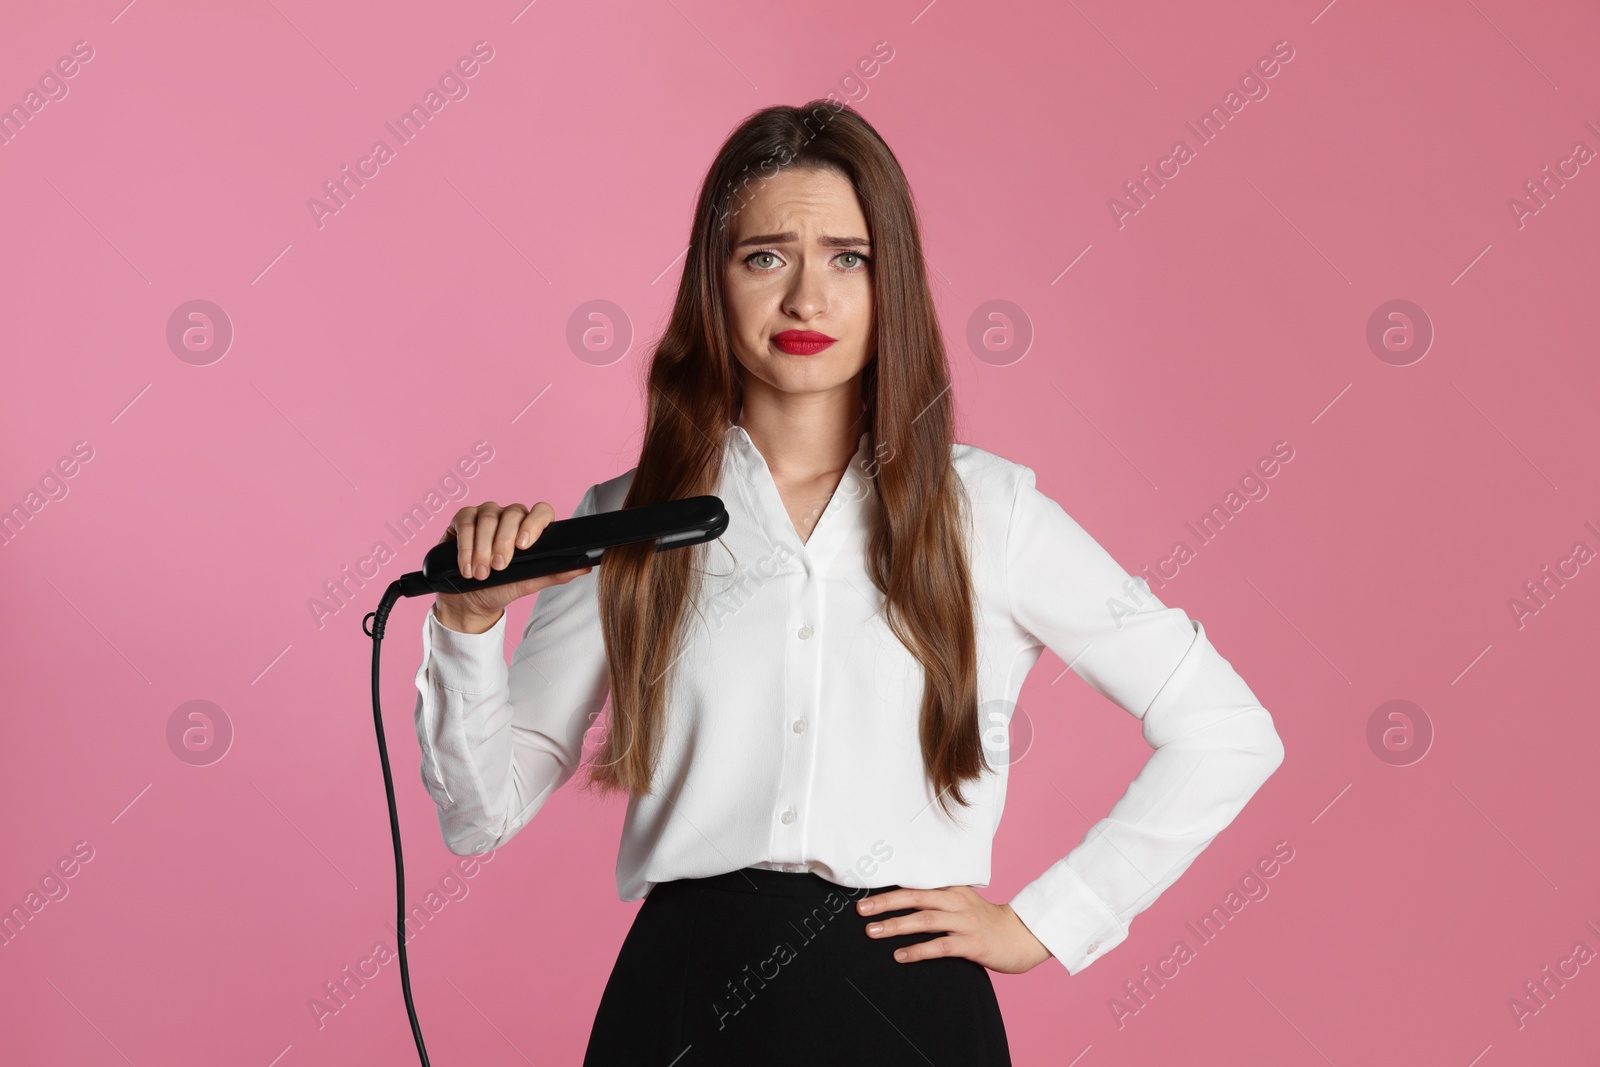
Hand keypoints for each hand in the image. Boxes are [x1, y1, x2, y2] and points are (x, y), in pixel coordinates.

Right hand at [433, 500, 591, 633]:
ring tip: (481, 574)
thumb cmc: (502, 587)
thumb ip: (554, 573)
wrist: (471, 600)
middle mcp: (510, 516)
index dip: (534, 524)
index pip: (541, 511)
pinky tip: (467, 566)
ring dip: (482, 548)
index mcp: (531, 527)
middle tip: (498, 567)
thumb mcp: (528, 583)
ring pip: (487, 519)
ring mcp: (486, 514)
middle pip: (511, 514)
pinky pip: (465, 522)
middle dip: (503, 542)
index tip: (524, 546)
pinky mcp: (463, 519)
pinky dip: (466, 546)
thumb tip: (584, 567)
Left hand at [856, 885, 1052, 973]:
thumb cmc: (986, 922)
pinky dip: (918, 950)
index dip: (890, 889)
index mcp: (952, 889)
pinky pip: (941, 946)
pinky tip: (901, 955)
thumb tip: (903, 906)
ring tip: (873, 931)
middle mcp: (957, 902)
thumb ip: (938, 902)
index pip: (916, 885)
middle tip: (861, 910)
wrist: (1022, 936)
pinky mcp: (973, 944)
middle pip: (915, 897)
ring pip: (925, 920)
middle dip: (886, 903)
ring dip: (896, 925)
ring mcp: (965, 922)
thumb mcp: (962, 904)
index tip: (865, 893)